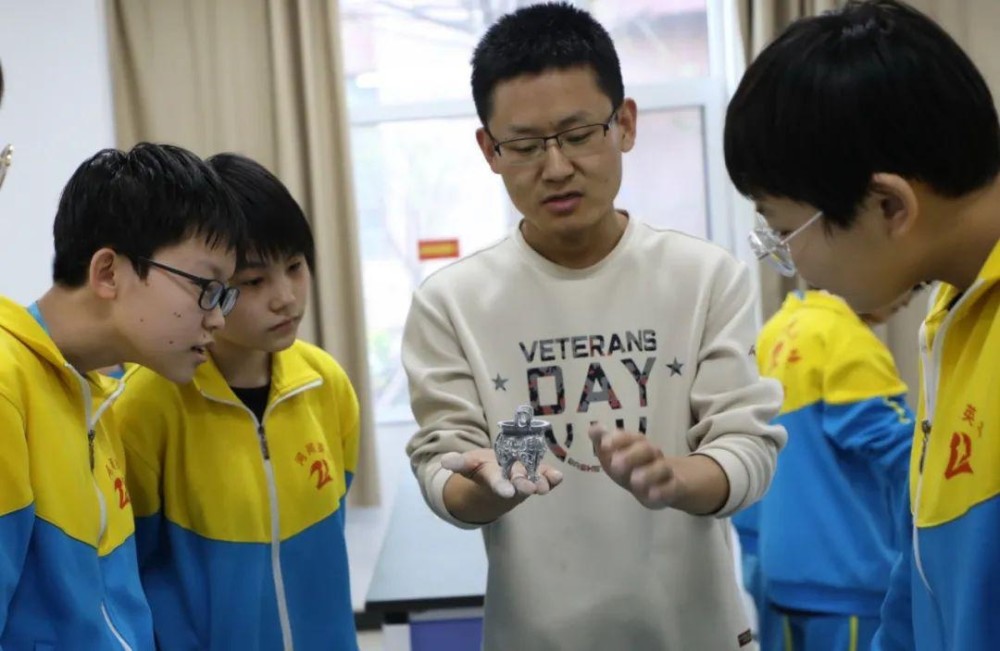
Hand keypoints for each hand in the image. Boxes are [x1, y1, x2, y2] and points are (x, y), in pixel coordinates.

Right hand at [441, 448, 563, 499]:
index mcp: (494, 478)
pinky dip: (553, 478)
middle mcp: (512, 481)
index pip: (497, 483)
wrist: (500, 479)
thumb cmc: (482, 469)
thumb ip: (459, 463)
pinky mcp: (538, 475)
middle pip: (518, 484)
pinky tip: (558, 477)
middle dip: (524, 486)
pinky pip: (547, 477)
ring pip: (534, 483)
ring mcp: (527, 479)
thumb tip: (443, 461)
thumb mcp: (469, 464)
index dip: (502, 487)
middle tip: (530, 487)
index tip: (507, 492)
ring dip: (540, 484)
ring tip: (544, 485)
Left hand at [588, 424, 681, 508]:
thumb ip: (602, 443)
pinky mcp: (674, 488)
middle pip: (646, 449)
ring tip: (634, 480)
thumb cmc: (631, 467)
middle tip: (615, 465)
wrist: (663, 484)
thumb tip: (593, 428)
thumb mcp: (614, 456)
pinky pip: (672, 487)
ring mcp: (665, 471)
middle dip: (630, 456)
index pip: (630, 437)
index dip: (618, 439)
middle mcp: (653, 454)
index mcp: (637, 444)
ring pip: (661, 468)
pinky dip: (663, 491)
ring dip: (648, 473)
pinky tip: (652, 495)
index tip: (604, 445)